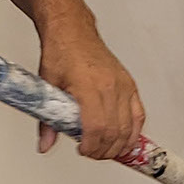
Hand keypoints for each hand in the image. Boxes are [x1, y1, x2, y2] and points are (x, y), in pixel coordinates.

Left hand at [37, 24, 145, 159]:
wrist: (72, 30)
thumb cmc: (61, 52)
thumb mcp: (48, 87)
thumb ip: (47, 121)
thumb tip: (45, 144)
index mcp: (89, 86)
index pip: (97, 127)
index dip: (92, 146)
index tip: (83, 150)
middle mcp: (111, 86)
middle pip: (115, 131)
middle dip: (104, 150)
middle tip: (92, 153)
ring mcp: (123, 85)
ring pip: (129, 127)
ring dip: (119, 145)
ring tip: (106, 151)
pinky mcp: (129, 85)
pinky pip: (139, 115)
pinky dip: (134, 132)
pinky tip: (126, 140)